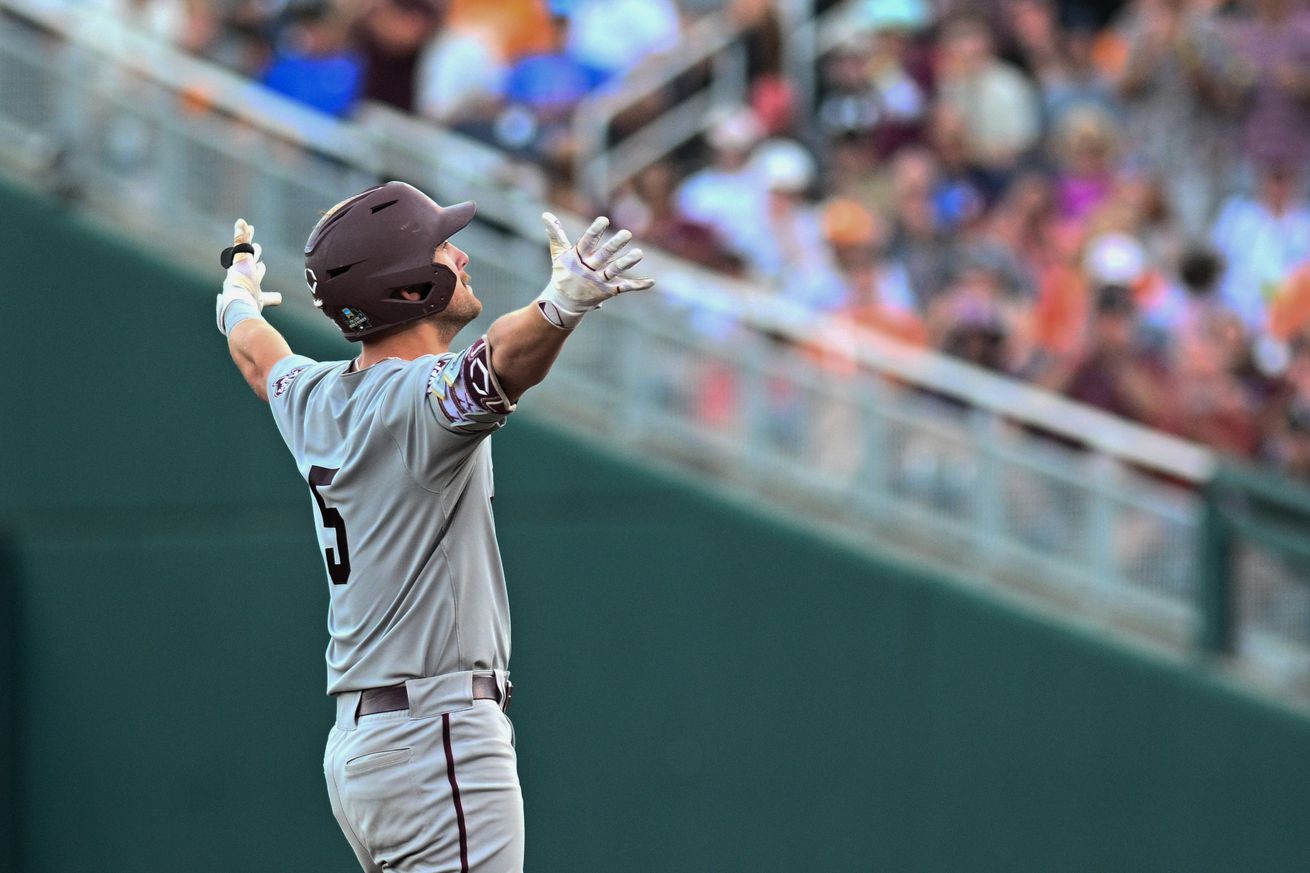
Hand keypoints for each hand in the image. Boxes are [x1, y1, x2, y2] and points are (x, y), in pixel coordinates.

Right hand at [216, 219, 280, 335]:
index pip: (255, 273)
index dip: (258, 269)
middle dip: (254, 253)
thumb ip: (271, 298)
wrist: (237, 299)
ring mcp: (241, 263)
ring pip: (244, 246)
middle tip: (259, 246)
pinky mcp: (239, 256)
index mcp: (248, 282)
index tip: (262, 265)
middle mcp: (243, 272)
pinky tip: (241, 221)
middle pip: (250, 259)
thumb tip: (279, 298)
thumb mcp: (262, 300)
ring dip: (247, 237)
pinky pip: (239, 241)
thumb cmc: (247, 303)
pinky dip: (240, 231)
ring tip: (250, 227)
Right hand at [535, 212, 653, 328]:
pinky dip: (638, 285)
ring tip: (640, 254)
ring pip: (614, 270)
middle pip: (603, 255)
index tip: (604, 220)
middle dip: (615, 245)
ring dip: (627, 262)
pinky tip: (652, 282)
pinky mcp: (608, 291)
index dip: (595, 231)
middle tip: (627, 234)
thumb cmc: (563, 274)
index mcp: (577, 258)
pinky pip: (625, 287)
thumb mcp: (558, 255)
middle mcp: (589, 269)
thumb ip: (556, 234)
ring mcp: (599, 281)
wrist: (563, 304)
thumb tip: (545, 214)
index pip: (586, 242)